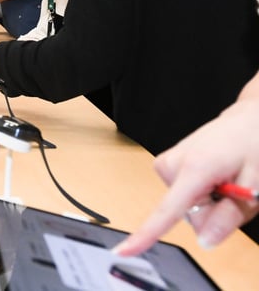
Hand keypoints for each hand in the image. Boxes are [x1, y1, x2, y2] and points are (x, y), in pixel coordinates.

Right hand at [115, 96, 258, 255]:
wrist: (247, 120)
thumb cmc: (254, 146)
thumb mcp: (253, 189)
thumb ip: (228, 218)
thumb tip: (205, 241)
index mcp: (195, 168)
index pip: (166, 210)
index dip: (146, 234)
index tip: (123, 250)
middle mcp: (173, 163)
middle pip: (185, 215)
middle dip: (211, 212)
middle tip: (232, 189)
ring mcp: (167, 162)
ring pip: (184, 206)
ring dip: (207, 201)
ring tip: (224, 177)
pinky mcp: (167, 163)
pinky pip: (181, 194)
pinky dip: (200, 192)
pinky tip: (213, 174)